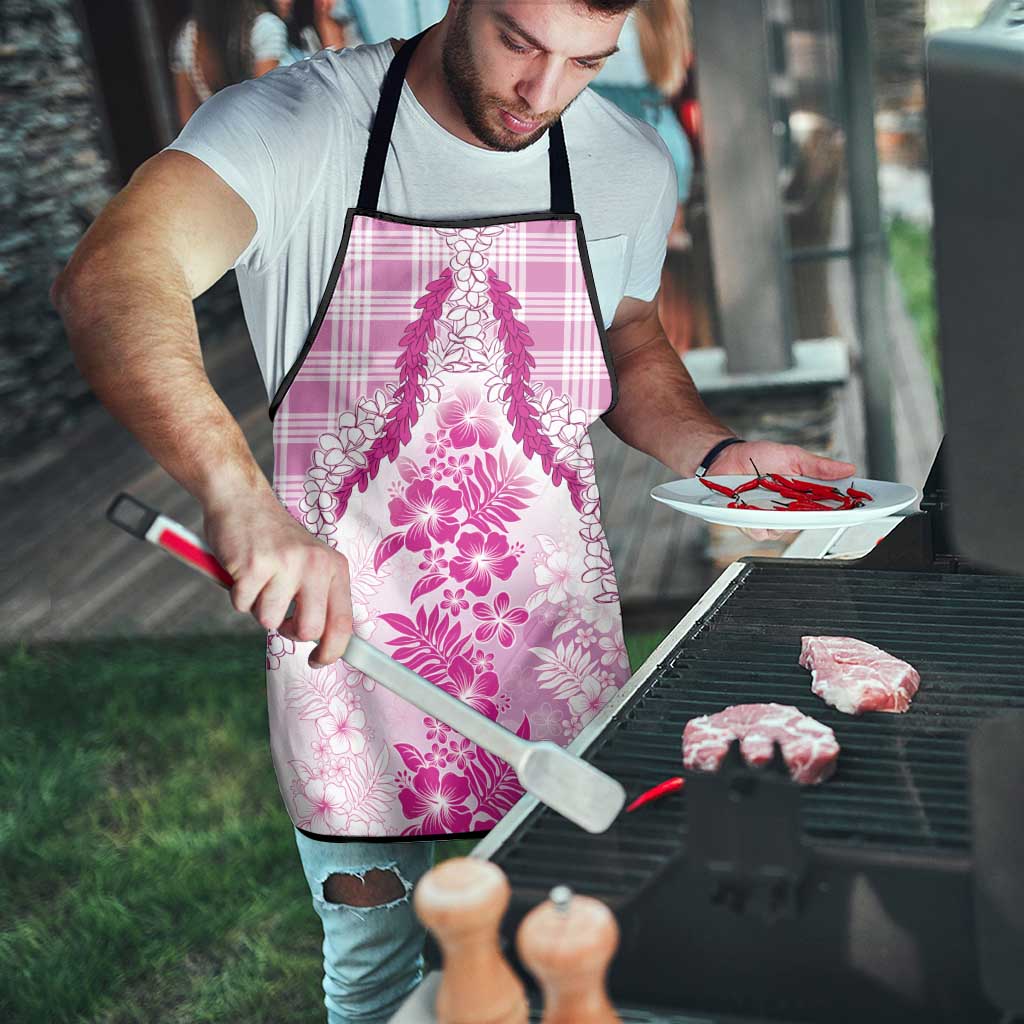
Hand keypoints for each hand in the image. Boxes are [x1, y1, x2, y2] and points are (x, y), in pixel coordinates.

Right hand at [203, 487, 352, 666]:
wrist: (242, 500)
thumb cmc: (275, 540)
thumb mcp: (311, 562)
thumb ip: (320, 597)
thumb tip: (327, 643)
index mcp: (334, 567)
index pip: (343, 622)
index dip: (333, 651)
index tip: (319, 660)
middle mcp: (315, 564)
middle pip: (309, 630)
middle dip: (289, 631)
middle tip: (280, 614)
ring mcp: (285, 564)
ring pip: (270, 621)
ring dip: (258, 607)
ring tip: (259, 580)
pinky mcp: (254, 565)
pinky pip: (242, 606)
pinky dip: (238, 595)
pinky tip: (243, 571)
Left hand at [709, 440, 856, 542]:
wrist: (726, 457)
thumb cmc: (758, 457)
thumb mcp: (792, 456)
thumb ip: (818, 466)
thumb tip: (848, 468)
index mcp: (803, 495)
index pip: (828, 507)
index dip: (844, 510)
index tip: (857, 508)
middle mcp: (789, 510)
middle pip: (808, 523)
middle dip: (812, 517)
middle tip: (812, 506)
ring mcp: (769, 518)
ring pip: (783, 531)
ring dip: (781, 519)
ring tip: (774, 504)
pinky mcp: (750, 523)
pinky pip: (759, 532)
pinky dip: (758, 524)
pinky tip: (754, 512)